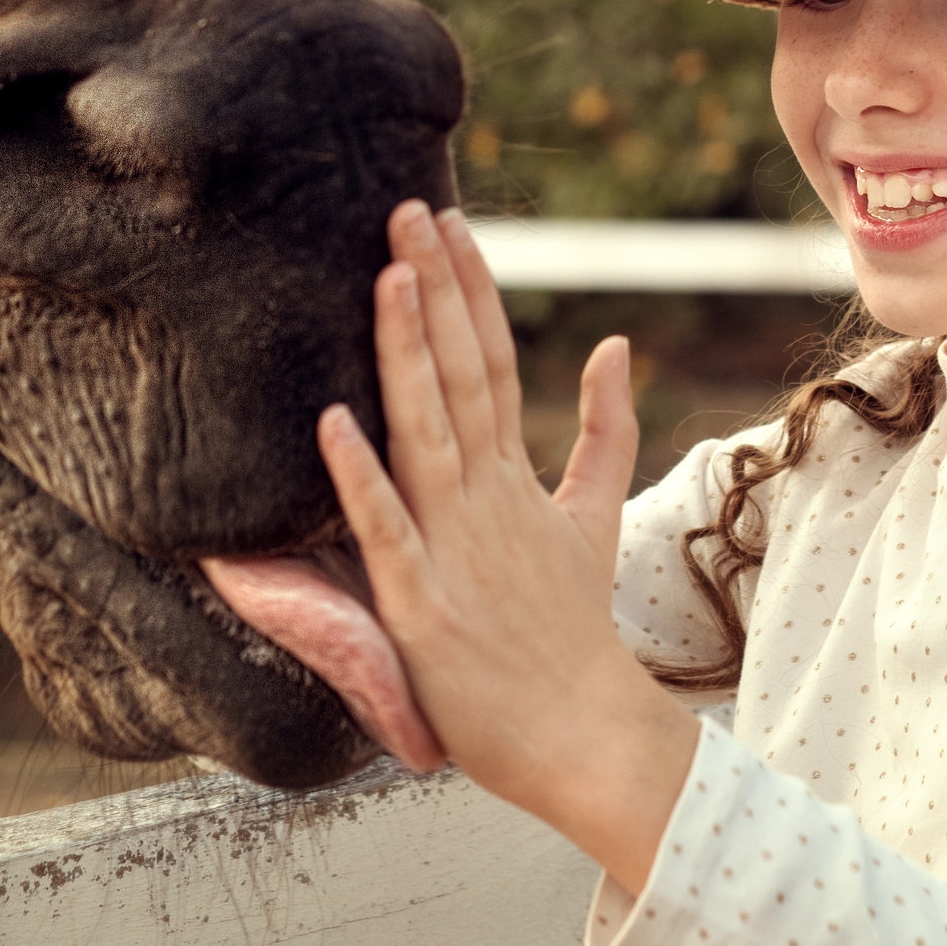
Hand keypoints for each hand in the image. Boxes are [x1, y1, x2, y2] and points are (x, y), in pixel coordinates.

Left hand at [318, 200, 698, 893]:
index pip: (491, 360)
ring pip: (424, 430)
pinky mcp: (423, 603)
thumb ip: (605, 430)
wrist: (589, 736)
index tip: (451, 220)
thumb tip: (616, 345)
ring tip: (387, 275)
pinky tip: (331, 419)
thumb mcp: (593, 518)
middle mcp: (486, 497)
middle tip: (408, 209)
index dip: (471, 288)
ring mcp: (455, 547)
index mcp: (516, 477)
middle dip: (435, 289)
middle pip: (459, 374)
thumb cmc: (574, 634)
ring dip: (405, 352)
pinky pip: (384, 529)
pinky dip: (358, 476)